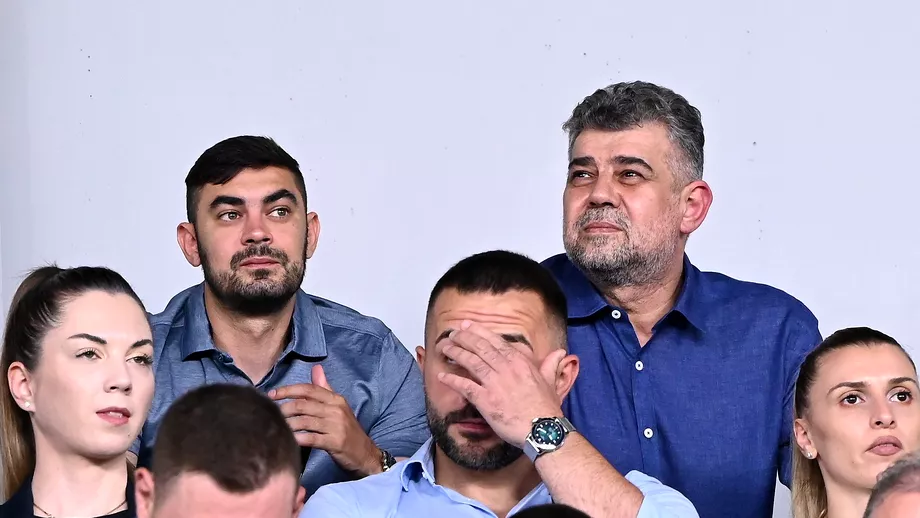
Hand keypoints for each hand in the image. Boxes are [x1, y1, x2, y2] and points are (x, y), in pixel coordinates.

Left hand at [269, 364, 380, 475]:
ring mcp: (336, 426)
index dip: (288, 390)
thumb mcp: (339, 406)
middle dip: (284, 409)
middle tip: (272, 414)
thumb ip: (324, 388)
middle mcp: (336, 410)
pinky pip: (311, 438)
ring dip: (287, 424)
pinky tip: (288, 440)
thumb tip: (316, 368)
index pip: (309, 389)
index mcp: (336, 399)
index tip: (272, 394)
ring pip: (304, 421)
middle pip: (304, 404)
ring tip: (277, 427)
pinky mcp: (335, 442)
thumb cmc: (347, 429)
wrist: (365, 453)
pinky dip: (297, 439)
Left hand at [438, 320, 566, 447]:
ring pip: (471, 362)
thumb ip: (550, 365)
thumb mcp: (550, 382)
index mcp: (520, 362)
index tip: (467, 326)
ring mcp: (495, 383)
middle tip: (451, 334)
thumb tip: (560, 353)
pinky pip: (465, 386)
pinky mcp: (486, 400)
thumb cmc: (547, 408)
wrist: (543, 429)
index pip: (495, 341)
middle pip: (480, 347)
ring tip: (444, 348)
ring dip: (455, 353)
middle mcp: (506, 368)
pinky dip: (452, 380)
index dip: (478, 332)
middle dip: (463, 338)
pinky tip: (441, 376)